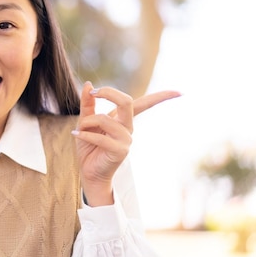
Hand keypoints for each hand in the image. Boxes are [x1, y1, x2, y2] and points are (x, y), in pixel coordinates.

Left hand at [72, 82, 179, 205]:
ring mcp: (126, 140)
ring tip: (79, 129)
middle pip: (127, 102)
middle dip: (108, 93)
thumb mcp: (85, 122)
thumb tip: (88, 84)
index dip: (161, 97)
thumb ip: (88, 104)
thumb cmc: (89, 147)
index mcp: (122, 119)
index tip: (179, 92)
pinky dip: (85, 134)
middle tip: (93, 92)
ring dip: (87, 121)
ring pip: (106, 119)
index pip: (144, 104)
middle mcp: (127, 128)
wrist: (88, 172)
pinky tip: (76, 135)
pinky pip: (101, 137)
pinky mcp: (120, 151)